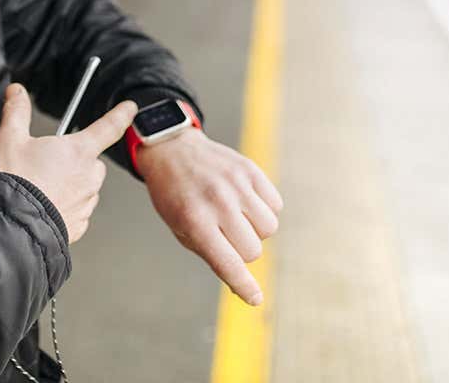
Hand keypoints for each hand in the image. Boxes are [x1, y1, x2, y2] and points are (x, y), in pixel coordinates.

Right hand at [0, 83, 136, 242]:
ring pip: (86, 187)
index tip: (129, 109)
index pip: (109, 126)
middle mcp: (89, 176)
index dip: (121, 114)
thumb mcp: (10, 139)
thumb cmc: (15, 184)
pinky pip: (78, 211)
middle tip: (48, 164)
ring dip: (71, 185)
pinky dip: (66, 207)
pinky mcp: (79, 225)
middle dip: (75, 159)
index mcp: (79, 151)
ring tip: (43, 187)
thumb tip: (17, 93)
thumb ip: (17, 111)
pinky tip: (45, 205)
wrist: (11, 226)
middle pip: (92, 160)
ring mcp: (86, 202)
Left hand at [137, 129, 282, 305]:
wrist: (173, 150)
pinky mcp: (250, 170)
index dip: (243, 285)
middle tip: (225, 236)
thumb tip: (242, 287)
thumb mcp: (181, 229)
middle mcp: (218, 202)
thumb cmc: (175, 196)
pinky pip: (275, 205)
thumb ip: (212, 255)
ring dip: (256, 230)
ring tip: (236, 217)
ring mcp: (237, 184)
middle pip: (253, 250)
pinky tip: (245, 202)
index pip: (228, 262)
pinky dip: (264, 209)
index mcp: (195, 220)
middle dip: (243, 251)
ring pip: (269, 228)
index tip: (255, 298)